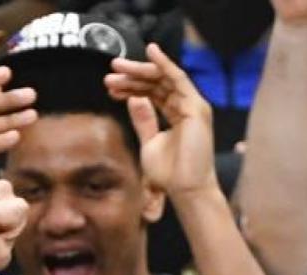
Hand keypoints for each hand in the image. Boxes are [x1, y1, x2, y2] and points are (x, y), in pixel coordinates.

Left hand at [105, 43, 217, 199]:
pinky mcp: (196, 108)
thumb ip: (143, 120)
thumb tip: (133, 100)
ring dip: (140, 69)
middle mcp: (187, 106)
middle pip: (158, 82)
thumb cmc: (170, 173)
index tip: (111, 85)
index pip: (154, 92)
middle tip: (111, 69)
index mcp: (177, 114)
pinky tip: (151, 52)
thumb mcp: (149, 142)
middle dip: (133, 75)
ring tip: (117, 66)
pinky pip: (178, 79)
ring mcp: (193, 105)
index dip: (132, 86)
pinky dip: (165, 64)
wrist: (185, 189)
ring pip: (164, 78)